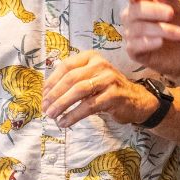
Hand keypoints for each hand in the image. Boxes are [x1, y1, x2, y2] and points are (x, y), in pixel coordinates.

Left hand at [41, 50, 158, 127]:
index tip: (43, 95)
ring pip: (79, 91)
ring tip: (52, 116)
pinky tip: (65, 122)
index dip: (52, 81)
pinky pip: (89, 106)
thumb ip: (73, 79)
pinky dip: (74, 115)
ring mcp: (109, 79)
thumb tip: (47, 91)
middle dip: (55, 94)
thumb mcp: (91, 78)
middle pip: (71, 78)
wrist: (136, 100)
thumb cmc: (108, 89)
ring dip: (62, 104)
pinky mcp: (114, 95)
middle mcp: (100, 65)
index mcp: (91, 57)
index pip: (66, 66)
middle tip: (45, 108)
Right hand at [119, 0, 179, 78]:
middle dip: (154, 10)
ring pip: (138, 28)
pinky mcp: (133, 51)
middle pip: (135, 10)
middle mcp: (132, 17)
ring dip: (161, 30)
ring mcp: (131, 34)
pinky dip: (149, 42)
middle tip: (171, 13)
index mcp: (141, 2)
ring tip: (179, 33)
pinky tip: (161, 42)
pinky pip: (135, 45)